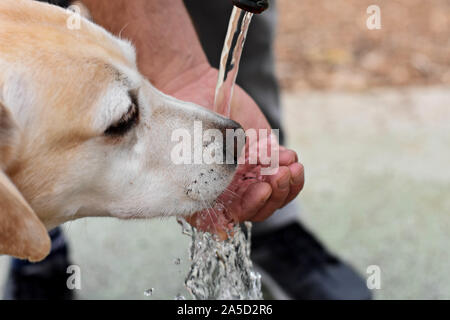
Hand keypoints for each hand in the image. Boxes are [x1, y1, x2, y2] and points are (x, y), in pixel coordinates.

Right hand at [161, 64, 304, 236]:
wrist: (194, 86)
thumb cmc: (186, 116)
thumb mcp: (192, 145)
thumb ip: (206, 174)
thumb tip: (223, 215)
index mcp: (202, 193)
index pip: (223, 219)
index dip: (246, 209)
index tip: (260, 189)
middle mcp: (224, 189)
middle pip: (254, 210)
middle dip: (272, 196)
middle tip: (278, 175)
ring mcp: (244, 176)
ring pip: (272, 197)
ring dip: (285, 185)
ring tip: (291, 165)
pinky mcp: (261, 160)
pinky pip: (281, 176)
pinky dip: (289, 170)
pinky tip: (288, 155)